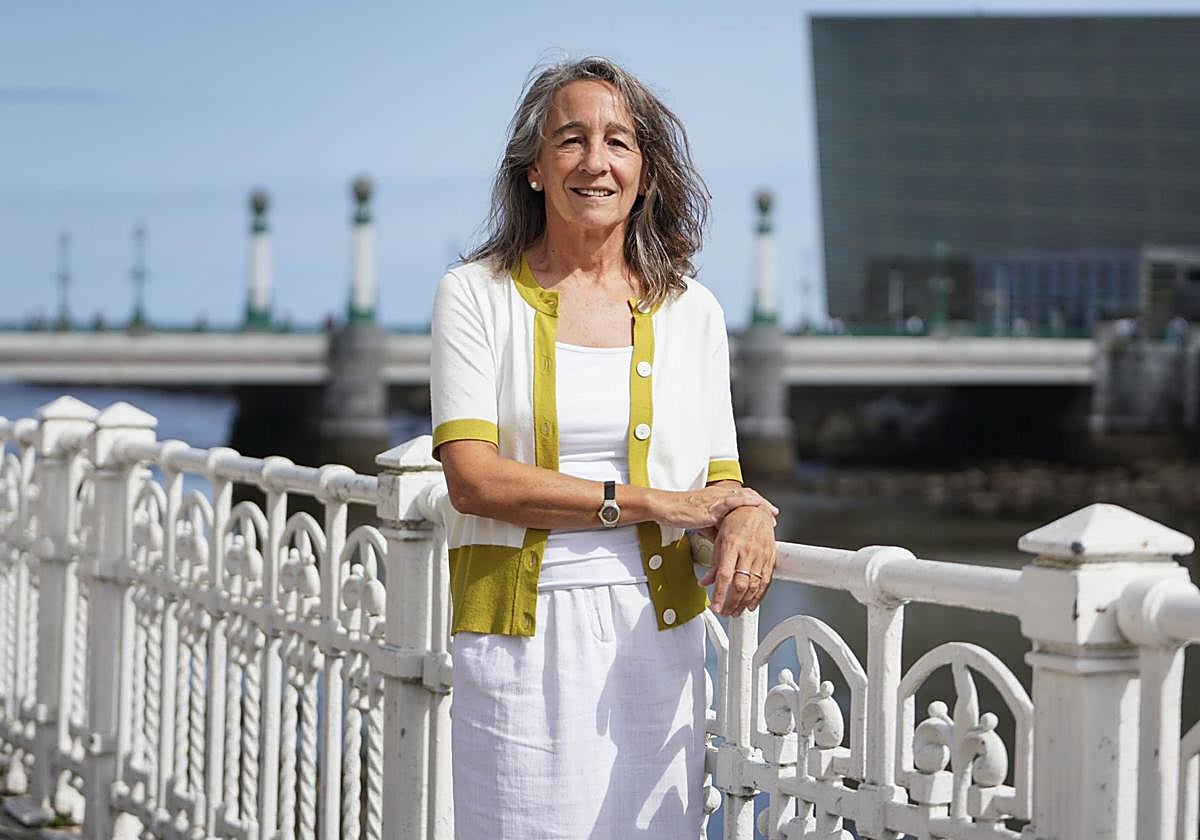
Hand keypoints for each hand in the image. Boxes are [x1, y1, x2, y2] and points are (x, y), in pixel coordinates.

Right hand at [661, 484, 777, 532]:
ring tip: (771, 512)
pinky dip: (747, 501)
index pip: (742, 498)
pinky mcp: (713, 504)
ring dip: (760, 503)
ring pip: (745, 496)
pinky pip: (734, 500)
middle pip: (748, 495)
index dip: (755, 504)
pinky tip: (757, 504)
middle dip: (763, 504)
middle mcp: (720, 495)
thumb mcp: (704, 524)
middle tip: (774, 513)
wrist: (668, 508)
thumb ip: (717, 531)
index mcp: (718, 498)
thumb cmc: (682, 515)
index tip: (767, 512)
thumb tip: (726, 543)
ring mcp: (718, 498)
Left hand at [698, 505, 776, 616]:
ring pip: (754, 586)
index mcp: (732, 545)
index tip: (716, 606)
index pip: (725, 576)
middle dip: (732, 603)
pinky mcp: (770, 558)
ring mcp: (761, 556)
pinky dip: (759, 596)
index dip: (720, 594)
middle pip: (741, 584)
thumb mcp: (719, 539)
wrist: (756, 509)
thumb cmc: (736, 520)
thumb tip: (705, 582)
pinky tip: (751, 603)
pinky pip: (766, 581)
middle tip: (726, 612)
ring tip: (736, 611)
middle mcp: (747, 552)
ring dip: (744, 602)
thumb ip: (714, 563)